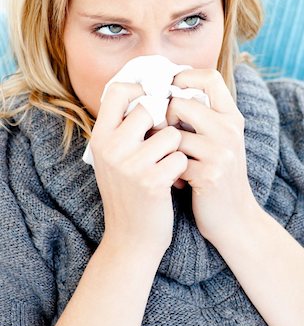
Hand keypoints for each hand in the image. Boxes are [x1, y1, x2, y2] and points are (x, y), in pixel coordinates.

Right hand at [90, 82, 187, 256]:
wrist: (130, 238)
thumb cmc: (128, 192)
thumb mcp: (113, 158)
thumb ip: (123, 129)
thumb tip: (147, 94)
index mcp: (100, 137)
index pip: (117, 91)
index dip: (138, 87)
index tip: (153, 96)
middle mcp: (111, 147)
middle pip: (149, 108)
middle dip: (163, 123)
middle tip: (164, 141)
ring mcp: (130, 165)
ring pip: (170, 133)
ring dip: (175, 149)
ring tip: (165, 166)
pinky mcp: (152, 181)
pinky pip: (180, 157)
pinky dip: (181, 169)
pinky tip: (171, 182)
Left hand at [166, 69, 257, 247]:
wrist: (236, 220)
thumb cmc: (219, 176)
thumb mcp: (221, 141)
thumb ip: (203, 117)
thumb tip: (168, 92)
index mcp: (232, 117)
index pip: (211, 77)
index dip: (185, 76)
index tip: (168, 90)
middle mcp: (230, 129)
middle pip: (181, 102)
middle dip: (163, 117)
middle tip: (162, 135)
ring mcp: (221, 152)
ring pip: (173, 132)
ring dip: (163, 146)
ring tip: (168, 159)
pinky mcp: (210, 174)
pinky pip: (173, 159)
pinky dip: (168, 169)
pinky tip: (177, 180)